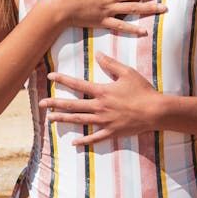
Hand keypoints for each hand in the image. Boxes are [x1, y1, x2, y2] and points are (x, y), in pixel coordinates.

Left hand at [38, 52, 159, 144]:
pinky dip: (84, 141)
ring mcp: (104, 121)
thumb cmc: (142, 90)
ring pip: (79, 120)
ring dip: (64, 119)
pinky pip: (94, 138)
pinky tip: (73, 143)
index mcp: (102, 91)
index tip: (50, 77)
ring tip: (50, 119)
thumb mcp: (127, 73)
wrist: (155, 111)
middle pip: (73, 105)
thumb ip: (111, 64)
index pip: (78, 84)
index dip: (63, 80)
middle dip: (55, 103)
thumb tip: (98, 54)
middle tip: (41, 103)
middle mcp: (100, 107)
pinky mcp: (111, 132)